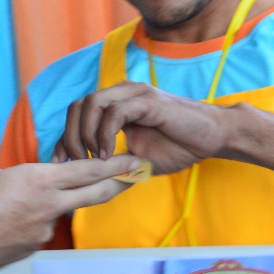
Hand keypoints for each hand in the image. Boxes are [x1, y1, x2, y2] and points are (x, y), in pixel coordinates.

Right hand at [0, 156, 141, 273]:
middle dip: (121, 182)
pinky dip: (31, 221)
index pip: (88, 169)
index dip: (115, 163)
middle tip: (140, 174)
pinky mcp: (32, 248)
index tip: (134, 158)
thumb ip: (4, 172)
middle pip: (96, 193)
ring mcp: (43, 230)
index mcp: (37, 179)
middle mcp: (48, 206)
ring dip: (56, 203)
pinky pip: (39, 228)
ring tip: (23, 202)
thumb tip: (6, 177)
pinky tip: (5, 222)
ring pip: (61, 211)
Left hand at [51, 81, 234, 173]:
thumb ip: (114, 162)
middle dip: (68, 136)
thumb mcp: (138, 159)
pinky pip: (114, 112)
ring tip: (92, 159)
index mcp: (117, 103)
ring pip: (91, 104)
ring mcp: (135, 94)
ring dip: (85, 134)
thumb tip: (89, 179)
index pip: (77, 113)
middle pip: (78, 105)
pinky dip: (104, 134)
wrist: (215, 137)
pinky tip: (106, 154)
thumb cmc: (179, 146)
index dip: (62, 137)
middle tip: (74, 163)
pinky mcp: (148, 101)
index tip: (58, 163)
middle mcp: (122, 93)